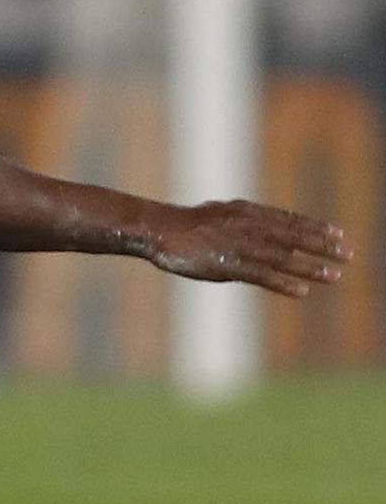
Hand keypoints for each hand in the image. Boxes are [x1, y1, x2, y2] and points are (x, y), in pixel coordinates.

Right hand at [145, 200, 349, 295]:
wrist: (156, 229)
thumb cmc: (183, 225)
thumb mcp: (217, 216)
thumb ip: (241, 223)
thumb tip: (257, 227)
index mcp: (245, 212)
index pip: (288, 219)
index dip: (314, 226)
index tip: (338, 233)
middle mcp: (247, 226)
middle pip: (293, 236)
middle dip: (322, 245)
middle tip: (347, 253)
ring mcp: (238, 246)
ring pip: (283, 256)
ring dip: (311, 266)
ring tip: (336, 275)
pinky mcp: (227, 265)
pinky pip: (262, 275)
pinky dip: (284, 282)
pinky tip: (303, 290)